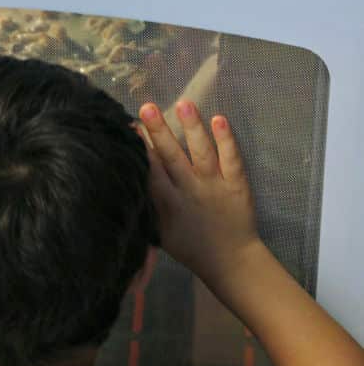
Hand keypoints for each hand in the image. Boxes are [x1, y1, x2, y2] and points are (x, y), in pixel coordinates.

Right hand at [134, 100, 260, 283]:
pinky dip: (227, 140)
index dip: (139, 149)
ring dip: (192, 128)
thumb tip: (129, 186)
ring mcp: (214, 186)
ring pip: (201, 153)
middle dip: (159, 132)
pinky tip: (219, 119)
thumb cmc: (190, 248)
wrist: (230, 261)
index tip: (128, 128)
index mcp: (168, 205)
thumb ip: (148, 211)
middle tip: (146, 107)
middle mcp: (190, 191)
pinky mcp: (237, 185)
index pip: (151, 171)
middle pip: (172, 157)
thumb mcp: (161, 235)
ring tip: (183, 104)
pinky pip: (232, 159)